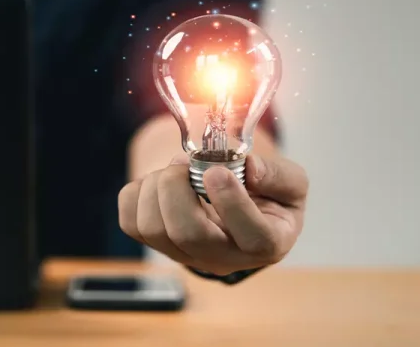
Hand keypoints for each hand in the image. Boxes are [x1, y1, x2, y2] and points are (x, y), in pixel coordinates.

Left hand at [118, 154, 307, 274]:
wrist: (236, 205)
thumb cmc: (265, 195)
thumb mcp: (290, 183)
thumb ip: (279, 175)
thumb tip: (249, 169)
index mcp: (266, 242)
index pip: (253, 237)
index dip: (232, 203)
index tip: (216, 172)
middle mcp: (223, 257)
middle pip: (188, 234)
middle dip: (177, 189)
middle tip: (184, 163)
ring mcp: (185, 255)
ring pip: (152, 228)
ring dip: (156, 186)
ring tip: (175, 170)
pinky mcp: (156, 245)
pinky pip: (130, 222)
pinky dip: (137, 192)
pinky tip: (159, 183)